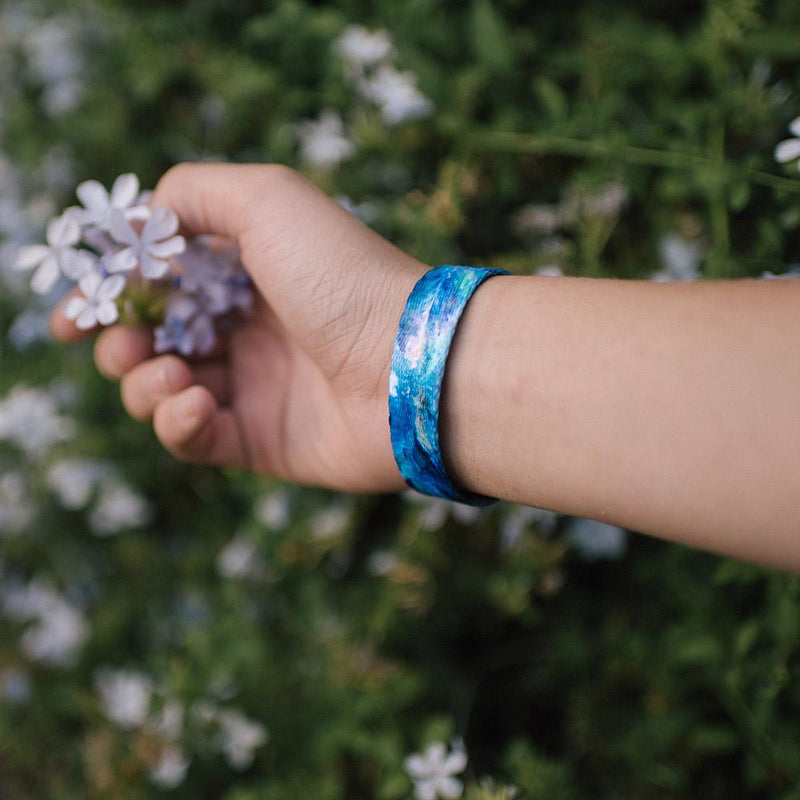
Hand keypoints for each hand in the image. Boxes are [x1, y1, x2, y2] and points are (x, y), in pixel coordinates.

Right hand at [51, 163, 426, 491]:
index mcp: (247, 273)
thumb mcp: (267, 200)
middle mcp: (248, 329)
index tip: (73, 312)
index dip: (110, 296)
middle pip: (150, 339)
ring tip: (176, 371)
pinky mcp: (260, 440)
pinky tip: (196, 402)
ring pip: (159, 390)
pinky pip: (191, 438)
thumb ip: (192, 195)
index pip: (160, 284)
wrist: (409, 363)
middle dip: (118, 341)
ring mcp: (254, 387)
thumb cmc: (343, 276)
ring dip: (142, 380)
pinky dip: (176, 422)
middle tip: (122, 340)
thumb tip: (141, 221)